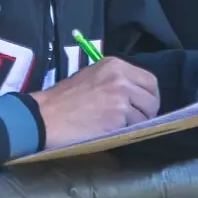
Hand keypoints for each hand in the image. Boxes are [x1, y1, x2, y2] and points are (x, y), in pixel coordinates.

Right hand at [31, 57, 160, 148]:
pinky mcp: (118, 116)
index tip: (141, 106)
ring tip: (118, 126)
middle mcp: (120, 77)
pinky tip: (112, 131)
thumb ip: (114, 81)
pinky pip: (135, 127)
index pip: (149, 80)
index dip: (148, 96)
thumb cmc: (62, 100)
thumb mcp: (91, 77)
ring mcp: (121, 96)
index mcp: (114, 64)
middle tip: (134, 120)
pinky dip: (127, 132)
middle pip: (152, 97)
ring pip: (146, 114)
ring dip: (136, 123)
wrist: (44, 117)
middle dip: (147, 111)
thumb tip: (135, 95)